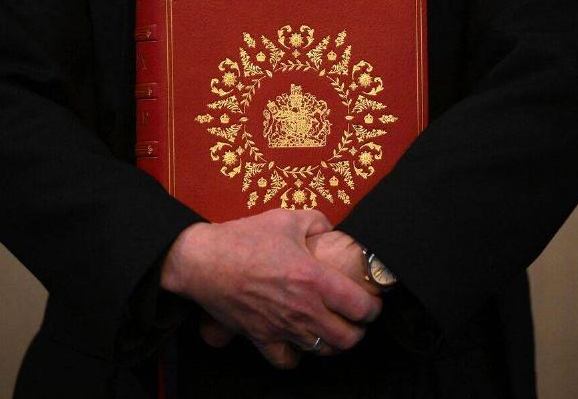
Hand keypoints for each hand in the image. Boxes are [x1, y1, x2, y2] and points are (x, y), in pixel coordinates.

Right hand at [160, 209, 380, 368]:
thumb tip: (331, 230)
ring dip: (332, 343)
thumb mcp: (287, 218)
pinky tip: (297, 341)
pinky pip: (287, 360)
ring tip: (331, 329)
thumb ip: (317, 222)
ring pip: (321, 351)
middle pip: (347, 338)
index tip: (372, 302)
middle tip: (357, 320)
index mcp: (314, 279)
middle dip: (359, 330)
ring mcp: (282, 327)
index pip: (361, 307)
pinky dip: (296, 355)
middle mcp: (303, 309)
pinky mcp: (261, 337)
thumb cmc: (245, 238)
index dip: (373, 308)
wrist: (203, 260)